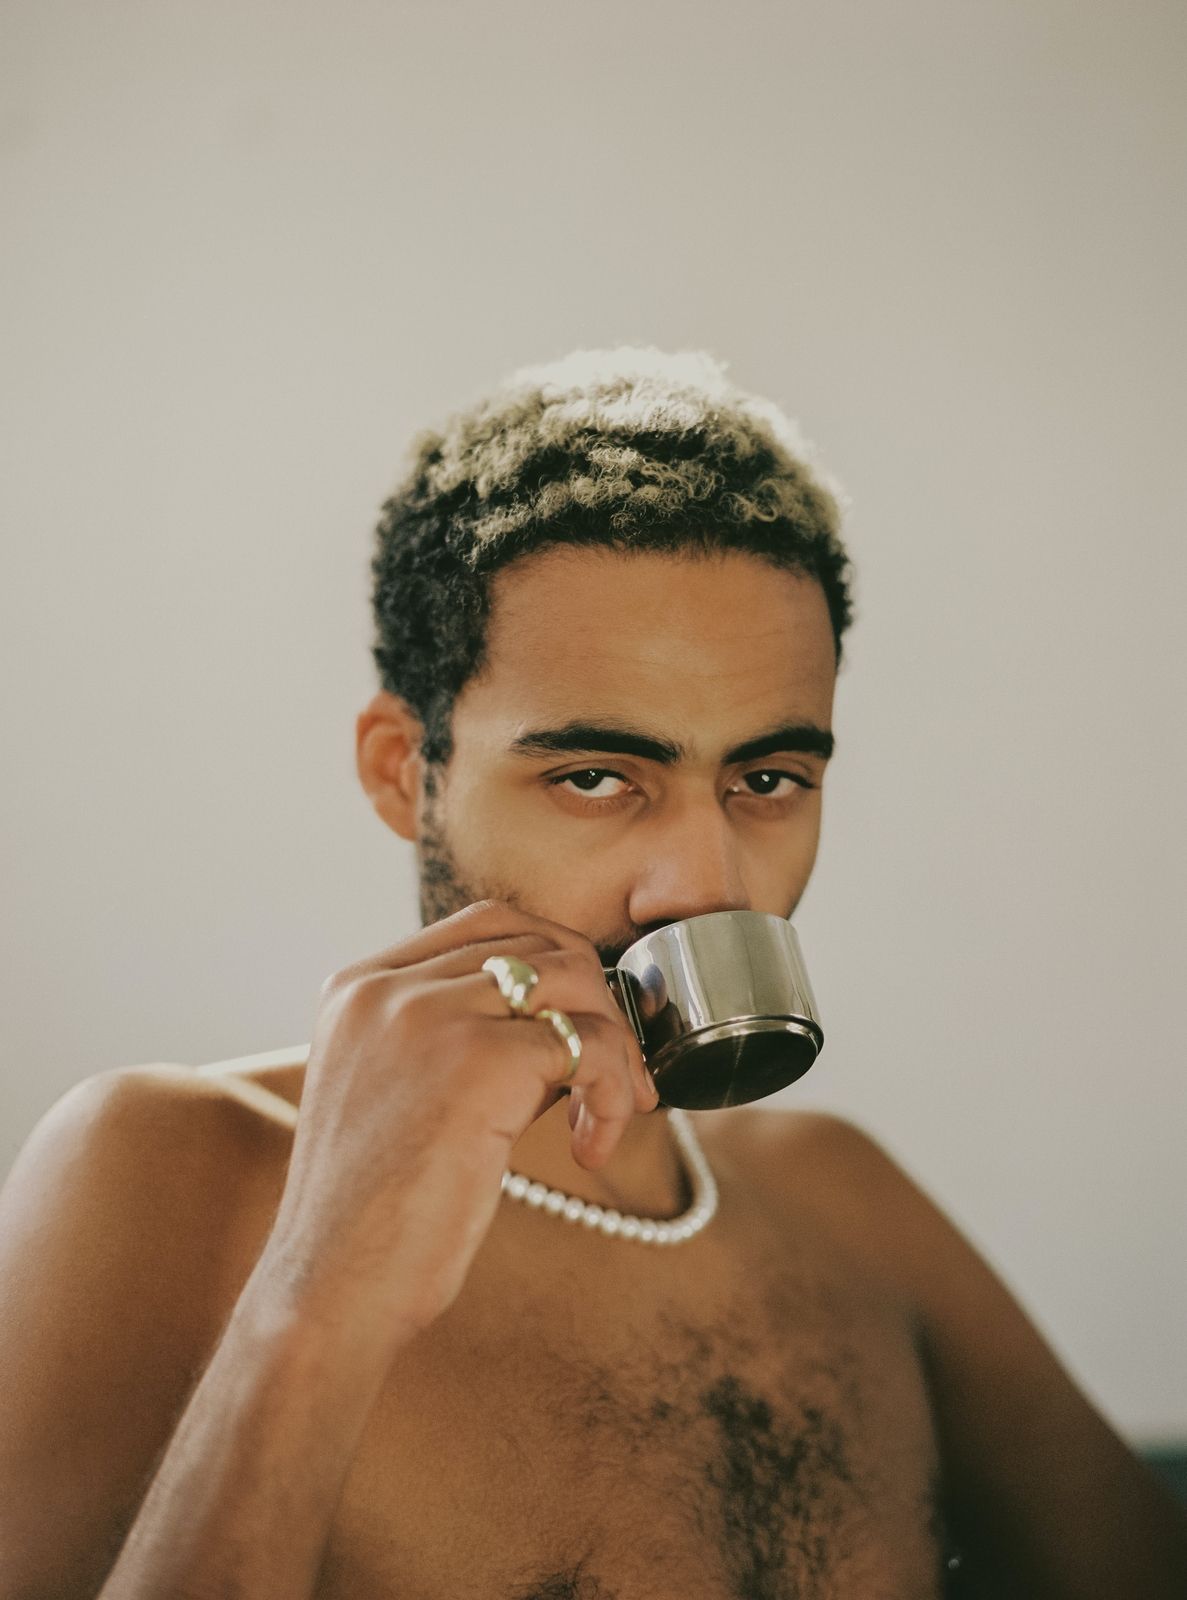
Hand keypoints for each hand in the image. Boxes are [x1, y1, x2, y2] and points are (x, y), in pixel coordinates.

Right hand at [260, 900, 658, 1333]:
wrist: (332, 1291)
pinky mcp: (478, 1062)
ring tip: (605, 1117)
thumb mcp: (403, 1092)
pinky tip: (590, 1148)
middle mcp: (387, 988)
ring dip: (614, 1051)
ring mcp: (430, 1016)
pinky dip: (613, 1095)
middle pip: (541, 946)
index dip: (555, 964)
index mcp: (359, 987)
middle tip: (616, 1078)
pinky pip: (588, 1046)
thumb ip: (466, 1036)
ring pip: (575, 985)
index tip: (581, 1025)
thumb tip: (576, 1018)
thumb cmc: (375, 1213)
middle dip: (597, 1006)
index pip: (486, 924)